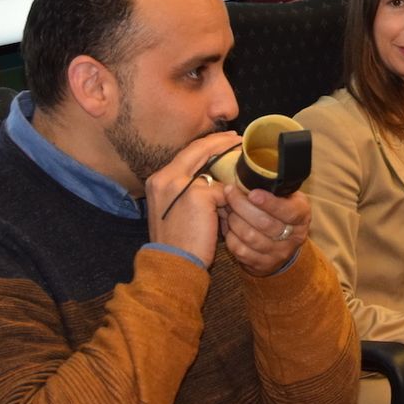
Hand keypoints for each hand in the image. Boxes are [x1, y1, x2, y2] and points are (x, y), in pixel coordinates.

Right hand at [144, 131, 238, 264]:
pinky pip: (224, 192)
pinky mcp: (199, 195)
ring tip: (245, 166)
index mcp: (158, 180)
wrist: (172, 264)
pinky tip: (237, 207)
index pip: (185, 153)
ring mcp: (181, 184)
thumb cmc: (176, 243)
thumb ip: (186, 190)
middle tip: (237, 139)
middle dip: (220, 142)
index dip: (206, 145)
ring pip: (213, 170)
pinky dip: (231, 201)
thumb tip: (214, 181)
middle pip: (198, 150)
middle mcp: (165, 177)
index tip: (223, 140)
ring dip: (228, 174)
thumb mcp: (173, 210)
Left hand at [221, 184, 309, 276]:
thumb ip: (274, 188)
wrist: (283, 243)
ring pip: (250, 237)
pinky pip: (241, 250)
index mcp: (302, 215)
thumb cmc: (280, 212)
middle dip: (242, 206)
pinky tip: (228, 226)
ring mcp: (279, 253)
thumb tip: (248, 175)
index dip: (269, 203)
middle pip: (265, 223)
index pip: (288, 211)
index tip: (252, 193)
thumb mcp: (286, 197)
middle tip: (229, 192)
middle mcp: (294, 236)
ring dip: (234, 220)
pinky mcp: (263, 264)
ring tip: (227, 208)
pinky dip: (230, 236)